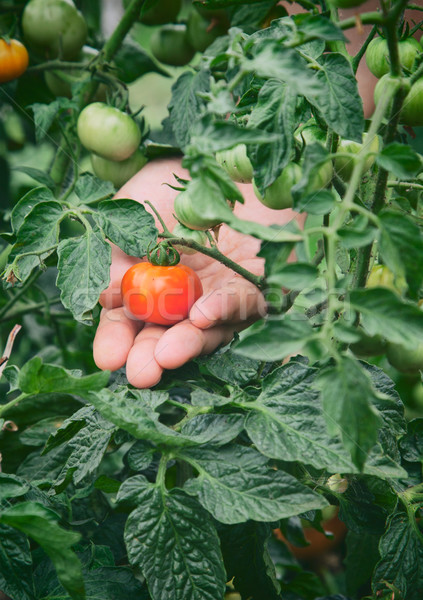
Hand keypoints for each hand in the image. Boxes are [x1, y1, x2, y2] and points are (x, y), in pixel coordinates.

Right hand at [93, 158, 303, 387]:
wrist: (216, 152)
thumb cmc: (168, 182)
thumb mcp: (129, 214)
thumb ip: (116, 254)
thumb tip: (108, 300)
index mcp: (153, 284)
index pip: (132, 322)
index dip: (119, 341)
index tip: (107, 359)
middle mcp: (188, 295)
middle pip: (170, 334)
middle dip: (153, 355)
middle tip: (139, 373)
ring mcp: (224, 291)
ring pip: (209, 328)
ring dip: (188, 343)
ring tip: (166, 356)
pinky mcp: (261, 280)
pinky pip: (246, 301)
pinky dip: (224, 309)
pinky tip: (201, 316)